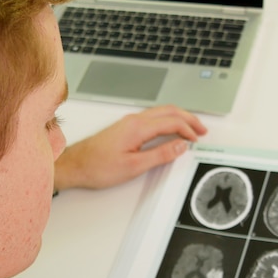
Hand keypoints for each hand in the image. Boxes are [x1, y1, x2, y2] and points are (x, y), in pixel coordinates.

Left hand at [53, 105, 206, 190]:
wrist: (75, 164)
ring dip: (178, 118)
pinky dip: (166, 120)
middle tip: (201, 129)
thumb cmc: (98, 166)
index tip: (197, 139)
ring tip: (190, 128)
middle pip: (168, 111)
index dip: (188, 129)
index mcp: (137, 127)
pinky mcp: (125, 127)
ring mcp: (129, 122)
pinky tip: (169, 129)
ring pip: (160, 112)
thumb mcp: (134, 166)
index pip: (172, 121)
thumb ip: (160, 155)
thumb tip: (180, 146)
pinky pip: (152, 117)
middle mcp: (133, 120)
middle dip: (188, 118)